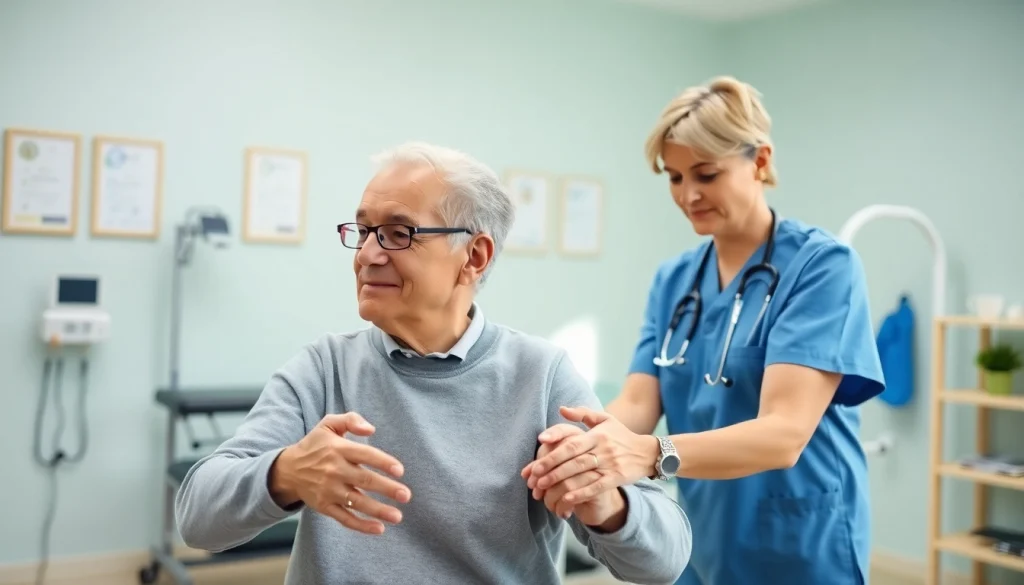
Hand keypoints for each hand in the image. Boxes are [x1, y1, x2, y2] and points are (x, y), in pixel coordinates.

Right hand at [269, 412, 410, 534]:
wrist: (287, 469)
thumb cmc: (315, 445)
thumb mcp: (328, 424)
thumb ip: (351, 420)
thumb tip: (371, 429)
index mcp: (338, 449)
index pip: (365, 455)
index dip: (383, 462)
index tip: (400, 470)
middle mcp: (334, 470)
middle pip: (364, 480)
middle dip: (387, 488)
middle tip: (406, 495)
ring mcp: (329, 490)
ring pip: (356, 502)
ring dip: (378, 510)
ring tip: (397, 516)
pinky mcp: (324, 506)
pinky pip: (344, 518)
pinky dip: (361, 525)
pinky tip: (379, 528)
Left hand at [526, 406, 659, 504]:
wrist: (647, 452)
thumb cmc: (621, 435)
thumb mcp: (605, 420)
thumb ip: (582, 414)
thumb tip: (561, 409)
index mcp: (597, 434)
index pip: (571, 443)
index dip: (553, 450)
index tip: (537, 457)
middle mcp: (603, 448)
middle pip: (573, 459)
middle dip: (551, 468)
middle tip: (534, 476)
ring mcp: (610, 463)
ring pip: (582, 473)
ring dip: (561, 481)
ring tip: (543, 487)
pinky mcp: (617, 477)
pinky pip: (597, 487)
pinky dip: (582, 493)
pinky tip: (567, 499)